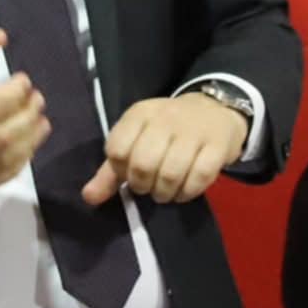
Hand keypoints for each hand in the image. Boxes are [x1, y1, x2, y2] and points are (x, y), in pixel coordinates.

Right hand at [0, 25, 47, 192]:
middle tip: (37, 100)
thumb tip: (1, 38)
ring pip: (2, 161)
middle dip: (29, 116)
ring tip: (40, 123)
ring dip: (30, 142)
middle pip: (2, 135)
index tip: (24, 80)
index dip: (17, 93)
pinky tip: (25, 150)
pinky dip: (15, 167)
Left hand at [82, 93, 247, 206]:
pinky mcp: (218, 146)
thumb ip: (111, 170)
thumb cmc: (168, 130)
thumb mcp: (136, 140)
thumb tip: (89, 197)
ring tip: (163, 193)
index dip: (120, 170)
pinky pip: (199, 178)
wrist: (216, 110)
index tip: (128, 174)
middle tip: (147, 187)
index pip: (117, 149)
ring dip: (163, 193)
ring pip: (170, 173)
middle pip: (143, 164)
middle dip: (142, 185)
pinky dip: (187, 192)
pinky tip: (183, 192)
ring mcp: (194, 131)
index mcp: (140, 114)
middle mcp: (166, 118)